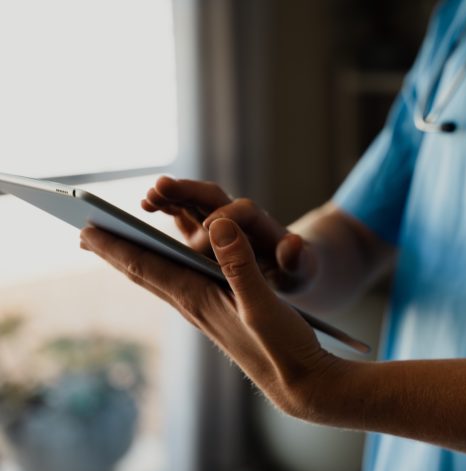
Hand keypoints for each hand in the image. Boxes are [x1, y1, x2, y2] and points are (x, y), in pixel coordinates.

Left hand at [80, 218, 341, 417]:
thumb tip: (219, 225)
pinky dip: (166, 270)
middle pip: (146, 273)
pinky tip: (170, 269)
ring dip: (137, 261)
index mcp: (199, 299)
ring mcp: (207, 313)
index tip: (85, 229)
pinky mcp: (221, 316)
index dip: (116, 247)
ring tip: (119, 247)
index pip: (147, 267)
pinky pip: (182, 286)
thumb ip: (241, 265)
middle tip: (86, 233)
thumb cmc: (284, 348)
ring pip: (162, 280)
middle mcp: (195, 306)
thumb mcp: (264, 303)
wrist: (300, 385)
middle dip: (116, 252)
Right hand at [143, 176, 316, 292]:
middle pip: (213, 197)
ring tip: (148, 197)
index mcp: (262, 226)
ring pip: (193, 203)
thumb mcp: (302, 270)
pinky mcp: (207, 232)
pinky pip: (184, 216)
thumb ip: (296, 259)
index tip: (210, 225)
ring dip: (172, 196)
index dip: (227, 217)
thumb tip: (294, 244)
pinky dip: (167, 209)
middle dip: (188, 192)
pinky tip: (145, 206)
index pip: (243, 214)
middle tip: (161, 186)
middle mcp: (238, 218)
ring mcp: (220, 222)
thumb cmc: (297, 271)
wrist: (292, 266)